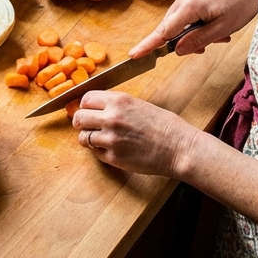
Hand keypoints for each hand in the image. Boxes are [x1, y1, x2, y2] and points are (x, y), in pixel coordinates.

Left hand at [72, 91, 199, 177]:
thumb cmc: (165, 125)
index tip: (88, 110)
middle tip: (88, 126)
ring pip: (83, 138)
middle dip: (81, 122)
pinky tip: (112, 149)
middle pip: (78, 117)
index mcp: (119, 101)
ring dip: (89, 139)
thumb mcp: (139, 104)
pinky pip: (95, 153)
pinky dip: (100, 152)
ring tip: (101, 139)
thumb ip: (116, 105)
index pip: (86, 99)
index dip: (85, 105)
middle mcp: (112, 118)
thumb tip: (95, 108)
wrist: (179, 147)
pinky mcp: (113, 158)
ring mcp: (111, 139)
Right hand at [128, 0, 257, 57]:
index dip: (148, 45)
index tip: (134, 55)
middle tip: (206, 47)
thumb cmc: (243, 3)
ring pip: (180, 20)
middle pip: (171, 27)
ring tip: (220, 35)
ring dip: (194, 32)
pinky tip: (216, 24)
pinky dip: (197, 22)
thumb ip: (198, 40)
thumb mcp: (222, 28)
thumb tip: (176, 50)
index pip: (163, 31)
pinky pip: (188, 11)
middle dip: (184, 41)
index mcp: (190, 6)